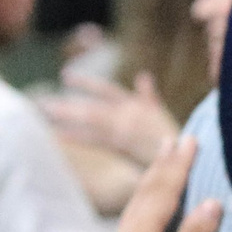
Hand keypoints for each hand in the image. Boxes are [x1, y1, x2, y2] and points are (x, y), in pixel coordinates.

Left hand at [44, 73, 178, 167]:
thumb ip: (148, 95)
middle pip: (93, 106)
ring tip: (46, 111)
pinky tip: (57, 135)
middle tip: (43, 103)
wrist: (188, 155)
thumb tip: (144, 76)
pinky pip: (94, 138)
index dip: (86, 83)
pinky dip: (75, 136)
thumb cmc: (175, 138)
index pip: (107, 90)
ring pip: (90, 118)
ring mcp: (125, 127)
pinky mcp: (124, 143)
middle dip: (69, 104)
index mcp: (137, 104)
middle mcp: (128, 112)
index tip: (65, 76)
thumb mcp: (161, 112)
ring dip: (68, 114)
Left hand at [73, 134, 223, 231]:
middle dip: (161, 167)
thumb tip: (211, 202)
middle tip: (173, 141)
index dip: (177, 166)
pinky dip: (147, 207)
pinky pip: (136, 225)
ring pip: (137, 209)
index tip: (190, 140)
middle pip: (144, 195)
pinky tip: (149, 213)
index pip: (162, 193)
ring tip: (160, 165)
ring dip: (151, 183)